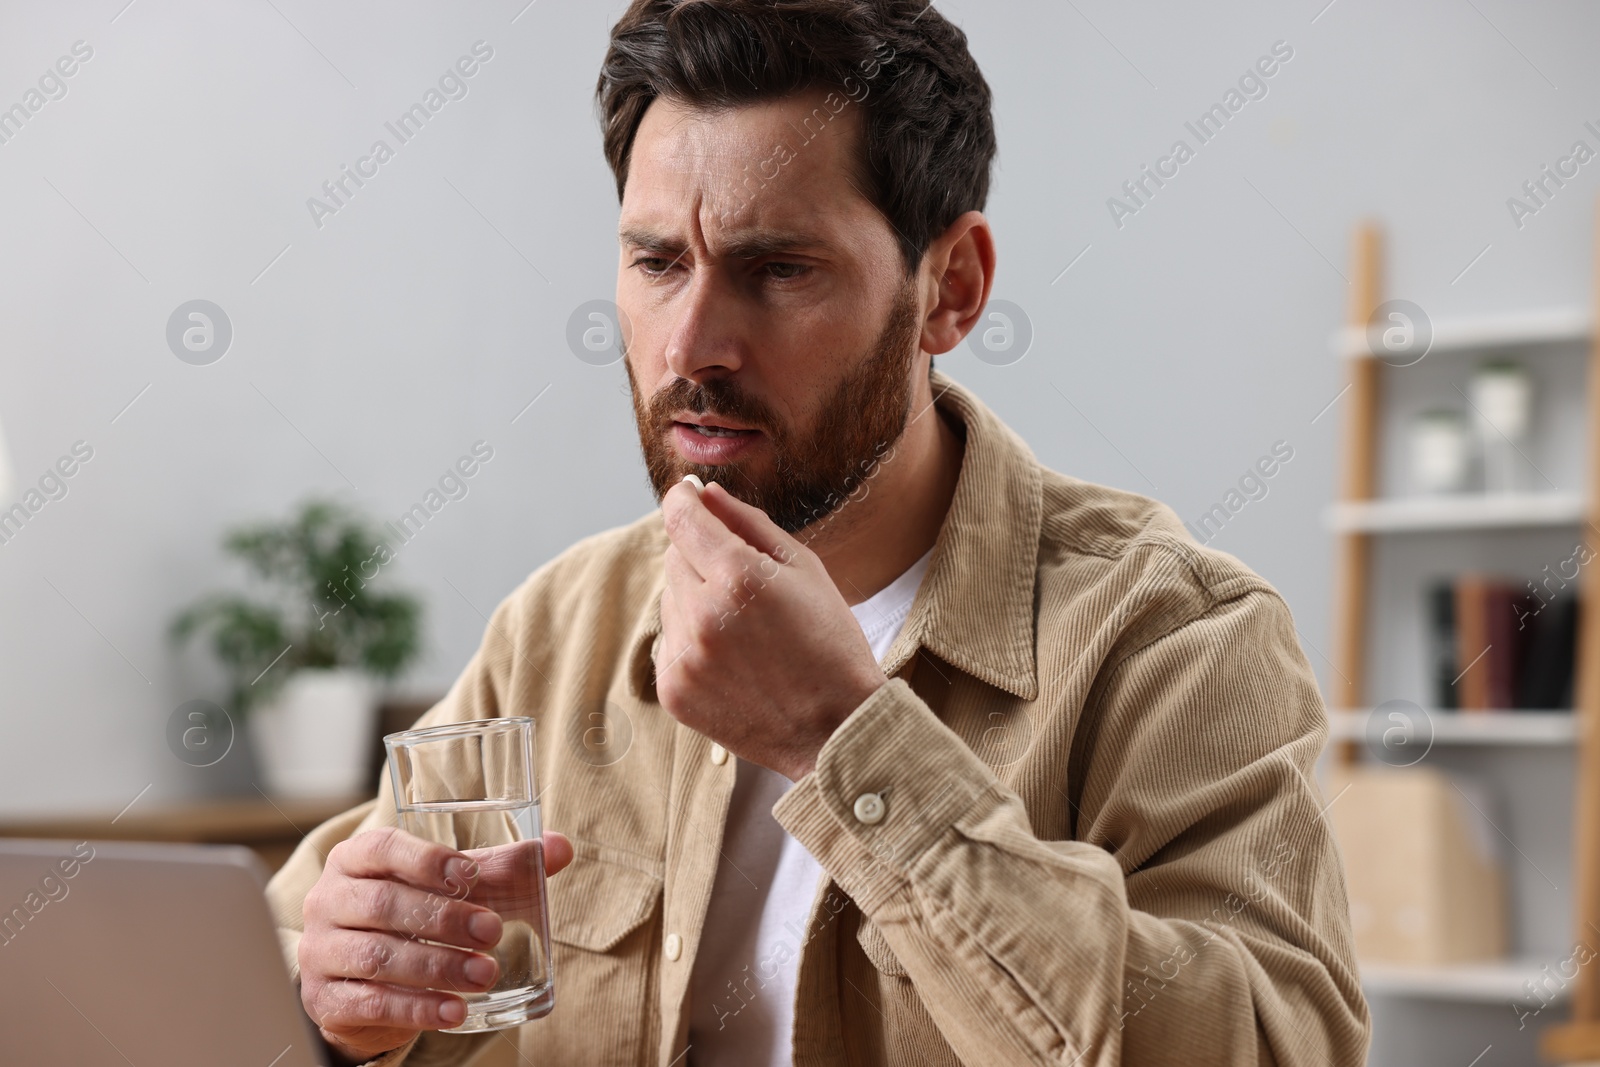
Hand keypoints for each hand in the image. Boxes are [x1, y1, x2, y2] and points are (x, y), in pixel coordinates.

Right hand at [298, 825, 572, 1063]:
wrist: (360, 979)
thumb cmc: (410, 915)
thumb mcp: (450, 887)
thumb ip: (500, 867)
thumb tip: (559, 847)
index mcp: (356, 859)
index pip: (383, 848)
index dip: (427, 860)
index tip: (471, 876)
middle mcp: (329, 900)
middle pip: (385, 904)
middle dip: (444, 919)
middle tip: (492, 932)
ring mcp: (321, 951)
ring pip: (378, 956)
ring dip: (437, 968)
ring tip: (484, 975)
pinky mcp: (326, 999)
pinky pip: (371, 1002)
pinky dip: (417, 1007)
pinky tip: (455, 1011)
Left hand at [657, 478, 887, 779]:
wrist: (835, 729)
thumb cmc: (829, 643)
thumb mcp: (804, 568)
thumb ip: (749, 523)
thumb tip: (705, 493)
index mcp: (738, 578)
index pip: (681, 518)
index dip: (682, 498)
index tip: (688, 493)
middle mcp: (701, 616)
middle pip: (674, 558)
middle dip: (701, 558)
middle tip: (745, 584)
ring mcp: (683, 659)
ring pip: (669, 600)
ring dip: (695, 601)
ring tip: (744, 629)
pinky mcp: (673, 692)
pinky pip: (668, 643)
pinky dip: (691, 642)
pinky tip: (732, 658)